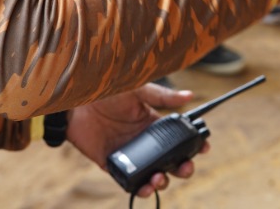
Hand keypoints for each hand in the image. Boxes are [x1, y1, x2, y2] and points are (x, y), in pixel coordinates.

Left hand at [68, 83, 209, 197]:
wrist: (75, 102)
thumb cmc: (106, 90)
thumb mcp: (136, 90)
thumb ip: (161, 96)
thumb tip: (190, 95)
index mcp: (153, 122)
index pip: (179, 137)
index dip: (193, 144)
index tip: (204, 147)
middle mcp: (144, 141)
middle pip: (171, 160)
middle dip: (183, 167)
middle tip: (185, 167)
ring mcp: (130, 155)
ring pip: (154, 174)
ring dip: (162, 181)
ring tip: (161, 178)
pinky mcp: (113, 165)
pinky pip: (130, 182)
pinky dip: (140, 188)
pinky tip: (145, 186)